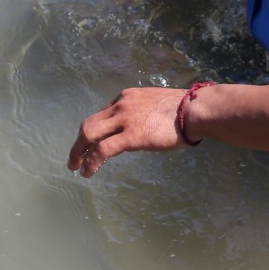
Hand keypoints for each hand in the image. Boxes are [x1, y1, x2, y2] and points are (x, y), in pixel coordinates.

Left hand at [68, 86, 187, 176]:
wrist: (194, 110)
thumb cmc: (183, 110)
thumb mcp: (155, 104)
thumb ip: (142, 113)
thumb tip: (141, 127)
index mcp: (126, 97)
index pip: (102, 114)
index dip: (93, 132)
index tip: (91, 144)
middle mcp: (120, 105)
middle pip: (89, 123)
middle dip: (78, 142)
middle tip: (74, 158)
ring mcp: (124, 119)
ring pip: (89, 134)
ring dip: (78, 152)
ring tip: (75, 167)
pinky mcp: (130, 136)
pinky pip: (102, 150)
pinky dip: (91, 162)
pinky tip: (88, 172)